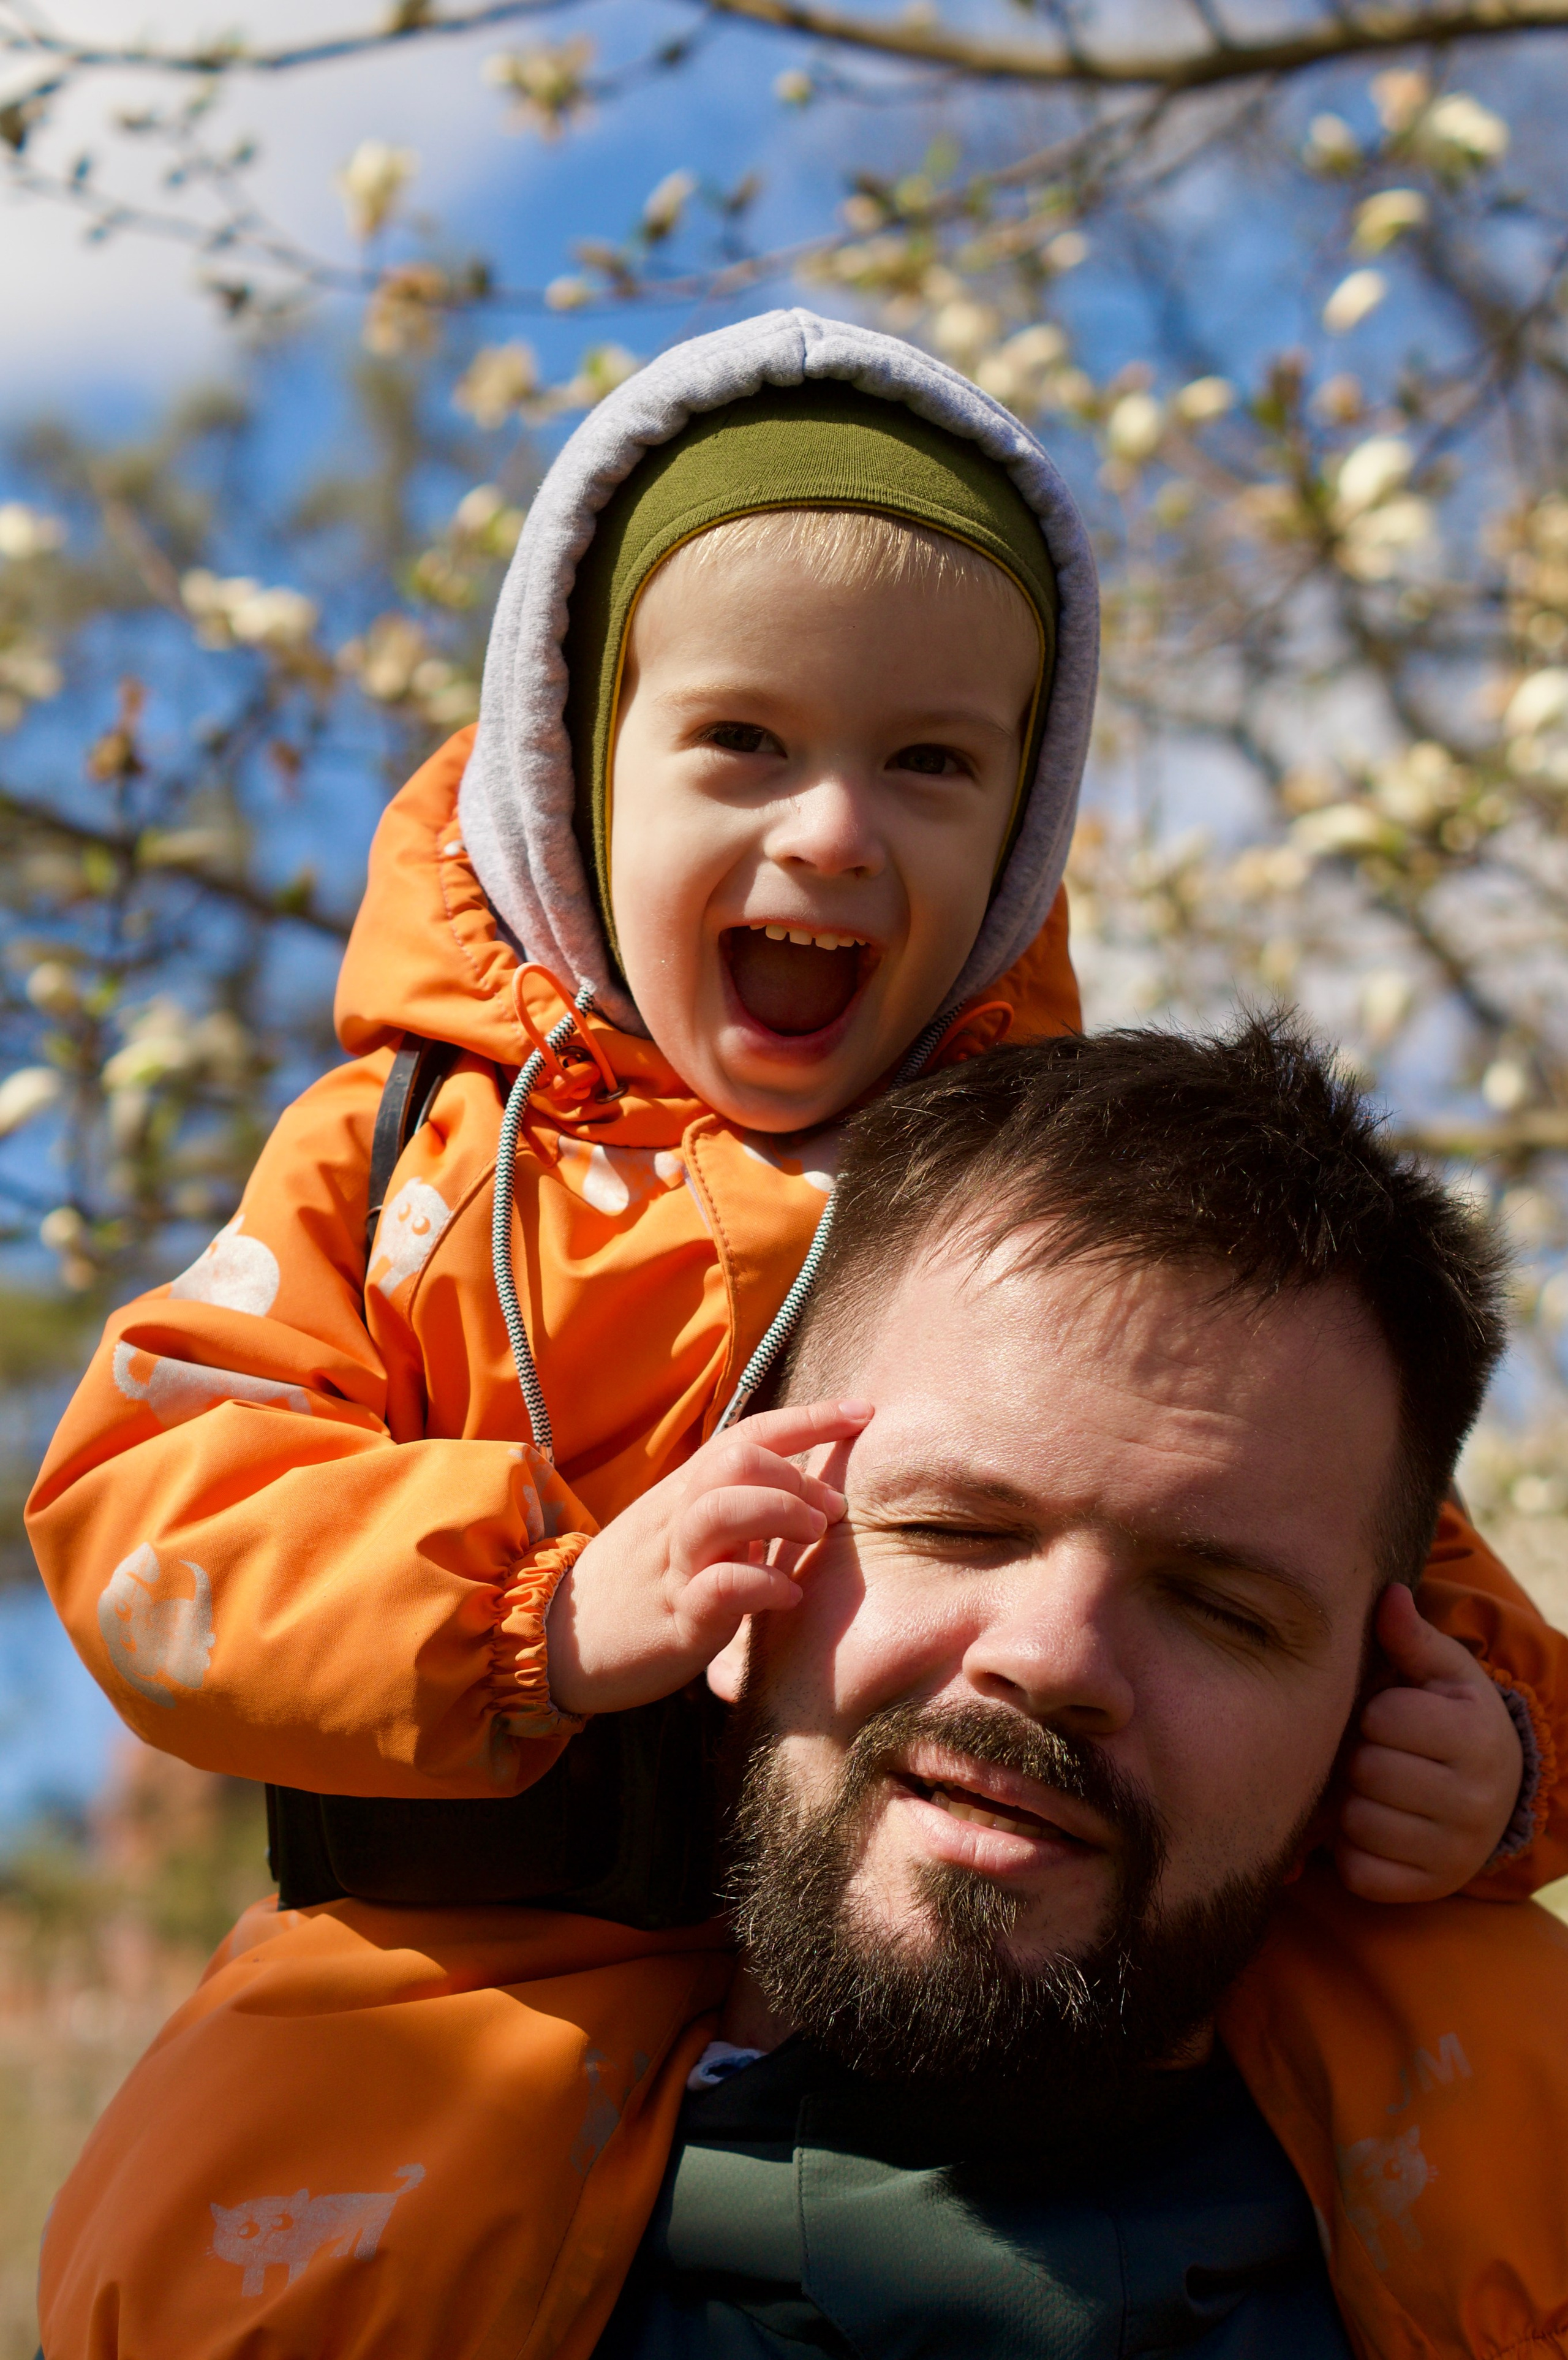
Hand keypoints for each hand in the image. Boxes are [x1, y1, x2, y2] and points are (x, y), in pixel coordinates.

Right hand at [544, 1398, 871, 1715]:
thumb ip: (725, 1506)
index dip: (808, 1418)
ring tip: (813, 1537)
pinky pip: (718, 1588)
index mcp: (683, 1493)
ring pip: (722, 1510)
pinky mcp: (674, 1620)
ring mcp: (673, 1567)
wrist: (552, 1640)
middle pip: (737, 1460)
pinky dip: (760, 1583)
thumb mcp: (675, 1531)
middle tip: (831, 1510)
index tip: (862, 1411)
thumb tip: (789, 1486)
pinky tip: (786, 1595)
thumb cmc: (631, 1586)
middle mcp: (677, 1518)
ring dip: (782, 1513)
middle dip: (796, 1475)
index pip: (748, 1436)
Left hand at [1334, 1582, 1523, 1903]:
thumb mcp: (1443, 1672)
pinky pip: (1359, 1871)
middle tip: (1376, 1755)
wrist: (1494, 1797)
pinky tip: (1373, 1827)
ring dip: (1351, 1802)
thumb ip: (1410, 1636)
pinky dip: (1352, 1850)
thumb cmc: (1451, 1719)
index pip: (1385, 1718)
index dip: (1374, 1712)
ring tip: (1374, 1789)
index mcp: (1478, 1738)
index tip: (1389, 1716)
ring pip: (1359, 1822)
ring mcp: (1454, 1853)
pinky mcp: (1425, 1890)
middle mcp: (1476, 1802)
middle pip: (1367, 1771)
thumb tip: (1387, 1594)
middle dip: (1359, 1756)